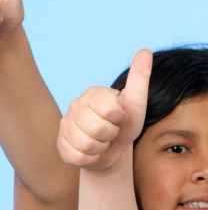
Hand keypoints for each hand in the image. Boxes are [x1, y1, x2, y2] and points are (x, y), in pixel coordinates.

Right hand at [57, 49, 152, 172]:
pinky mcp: (61, 144)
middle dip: (111, 135)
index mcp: (94, 93)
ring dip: (101, 148)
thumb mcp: (137, 104)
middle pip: (97, 129)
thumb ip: (140, 79)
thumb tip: (145, 50)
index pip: (109, 110)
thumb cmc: (125, 126)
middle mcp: (75, 105)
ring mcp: (65, 124)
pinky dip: (91, 159)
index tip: (121, 118)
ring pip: (86, 144)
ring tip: (103, 141)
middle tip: (112, 132)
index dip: (120, 119)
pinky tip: (92, 152)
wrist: (113, 151)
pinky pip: (78, 156)